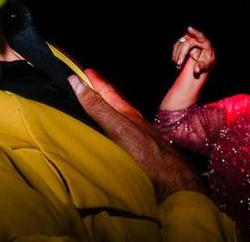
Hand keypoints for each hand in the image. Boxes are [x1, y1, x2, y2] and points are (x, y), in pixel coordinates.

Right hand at [69, 70, 202, 201]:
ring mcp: (137, 133)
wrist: (172, 179)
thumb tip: (77, 83)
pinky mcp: (139, 148)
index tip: (80, 71)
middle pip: (113, 100)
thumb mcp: (117, 126)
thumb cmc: (146, 153)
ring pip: (118, 114)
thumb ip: (98, 106)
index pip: (106, 89)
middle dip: (99, 90)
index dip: (93, 80)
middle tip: (87, 82)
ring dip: (106, 106)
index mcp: (125, 111)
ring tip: (97, 102)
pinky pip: (121, 129)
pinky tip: (111, 131)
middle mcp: (131, 119)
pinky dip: (111, 124)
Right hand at [172, 26, 214, 77]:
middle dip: (181, 54)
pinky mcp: (183, 42)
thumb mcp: (208, 64)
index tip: (189, 28)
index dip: (194, 32)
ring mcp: (188, 39)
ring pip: (179, 44)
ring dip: (177, 55)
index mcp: (204, 41)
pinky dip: (175, 54)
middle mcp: (195, 39)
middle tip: (179, 64)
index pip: (200, 35)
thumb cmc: (207, 60)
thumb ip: (202, 66)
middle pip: (186, 43)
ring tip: (177, 65)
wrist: (203, 60)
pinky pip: (176, 46)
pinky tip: (175, 61)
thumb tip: (196, 70)